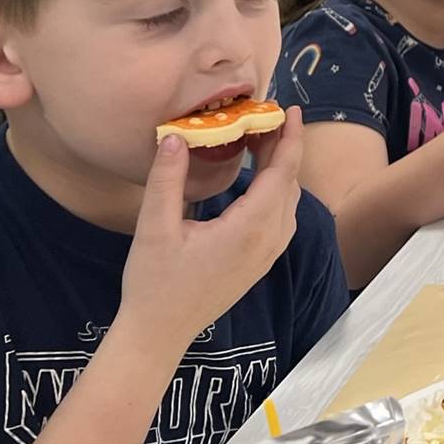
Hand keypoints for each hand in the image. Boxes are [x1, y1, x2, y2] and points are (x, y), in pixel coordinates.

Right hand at [119, 108, 305, 350]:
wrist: (159, 334)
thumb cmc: (154, 283)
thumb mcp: (154, 228)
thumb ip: (166, 179)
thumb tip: (174, 136)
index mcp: (249, 227)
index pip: (282, 172)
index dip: (289, 138)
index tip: (290, 109)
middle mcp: (269, 239)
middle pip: (289, 182)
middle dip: (282, 147)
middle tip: (265, 117)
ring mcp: (269, 254)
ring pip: (289, 200)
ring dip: (280, 169)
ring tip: (260, 141)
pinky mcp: (262, 263)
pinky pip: (283, 217)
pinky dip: (277, 191)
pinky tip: (258, 180)